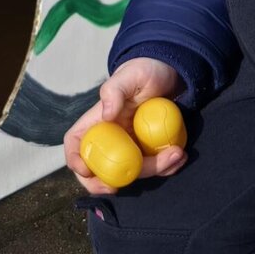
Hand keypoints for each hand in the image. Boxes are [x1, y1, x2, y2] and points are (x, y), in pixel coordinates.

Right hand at [64, 57, 187, 194]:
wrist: (170, 74)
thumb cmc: (144, 70)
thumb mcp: (130, 75)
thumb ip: (115, 90)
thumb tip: (106, 114)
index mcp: (97, 121)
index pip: (76, 143)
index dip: (75, 160)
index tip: (88, 171)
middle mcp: (110, 138)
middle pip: (99, 169)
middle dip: (111, 183)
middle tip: (127, 184)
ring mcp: (129, 147)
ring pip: (132, 171)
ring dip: (154, 170)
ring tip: (176, 154)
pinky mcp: (148, 151)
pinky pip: (153, 167)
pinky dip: (166, 168)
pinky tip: (179, 155)